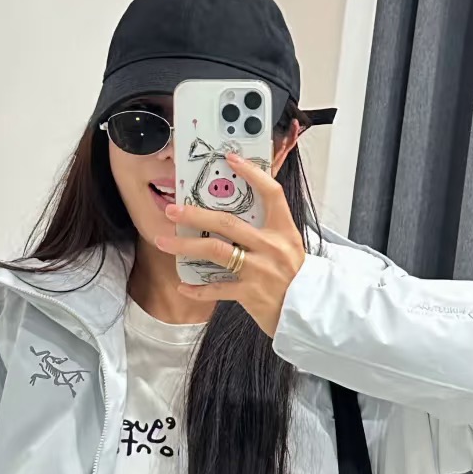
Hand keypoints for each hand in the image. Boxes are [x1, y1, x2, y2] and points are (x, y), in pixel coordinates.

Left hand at [154, 151, 305, 338]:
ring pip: (216, 250)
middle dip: (196, 214)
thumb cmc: (296, 279)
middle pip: (228, 223)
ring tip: (164, 241)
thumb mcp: (289, 247)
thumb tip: (234, 214)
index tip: (231, 160)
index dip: (252, 173)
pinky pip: (216, 289)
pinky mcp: (250, 294)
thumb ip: (267, 231)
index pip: (271, 193)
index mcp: (284, 231)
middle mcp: (272, 247)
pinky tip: (183, 285)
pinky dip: (197, 289)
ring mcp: (260, 270)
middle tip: (173, 209)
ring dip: (185, 245)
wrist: (309, 313)